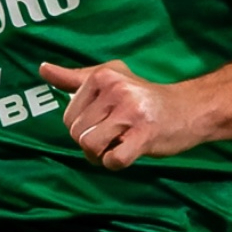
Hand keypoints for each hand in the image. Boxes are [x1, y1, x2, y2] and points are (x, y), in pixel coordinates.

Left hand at [39, 60, 207, 169]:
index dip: (82, 129)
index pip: (68, 117)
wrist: (189, 109)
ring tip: (120, 144)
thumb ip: (74, 78)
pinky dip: (117, 163)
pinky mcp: (144, 134)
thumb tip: (42, 68)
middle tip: (115, 137)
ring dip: (102, 155)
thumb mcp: (110, 80)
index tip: (104, 124)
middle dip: (91, 144)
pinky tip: (130, 152)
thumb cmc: (144, 98)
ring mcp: (130, 112)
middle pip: (77, 134)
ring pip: (90, 147)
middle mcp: (115, 90)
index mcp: (102, 76)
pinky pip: (113, 160)